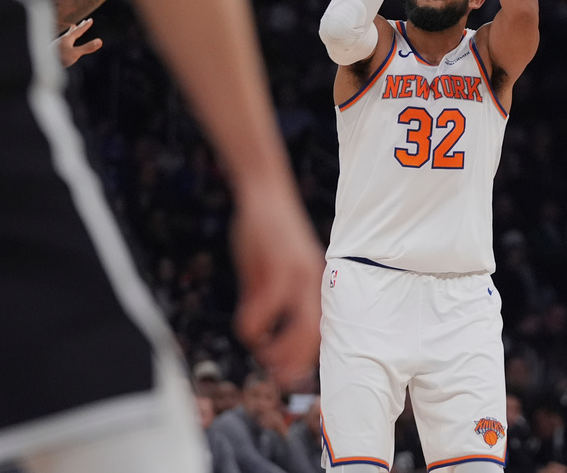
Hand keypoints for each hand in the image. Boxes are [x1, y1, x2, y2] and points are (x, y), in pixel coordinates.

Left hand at [53, 18, 102, 66]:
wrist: (41, 64)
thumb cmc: (58, 58)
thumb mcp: (75, 54)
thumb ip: (87, 48)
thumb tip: (100, 41)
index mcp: (67, 39)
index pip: (78, 31)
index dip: (85, 26)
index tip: (90, 20)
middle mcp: (62, 40)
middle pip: (72, 31)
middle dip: (79, 27)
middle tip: (84, 21)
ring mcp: (57, 45)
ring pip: (66, 35)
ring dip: (71, 31)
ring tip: (72, 27)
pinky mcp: (53, 50)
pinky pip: (61, 41)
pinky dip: (65, 38)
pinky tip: (62, 41)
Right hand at [231, 184, 324, 387]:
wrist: (266, 191)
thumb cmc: (267, 230)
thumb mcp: (272, 267)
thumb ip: (269, 296)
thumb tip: (260, 329)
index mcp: (314, 282)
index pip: (318, 328)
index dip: (307, 356)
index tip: (293, 375)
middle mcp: (311, 282)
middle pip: (313, 335)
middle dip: (295, 362)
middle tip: (277, 375)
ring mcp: (296, 276)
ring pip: (294, 329)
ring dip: (274, 349)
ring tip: (261, 349)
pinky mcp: (276, 268)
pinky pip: (265, 311)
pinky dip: (254, 327)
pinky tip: (248, 325)